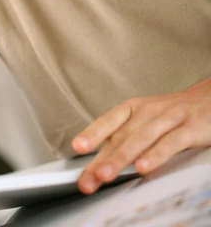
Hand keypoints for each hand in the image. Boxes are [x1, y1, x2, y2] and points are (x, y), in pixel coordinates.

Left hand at [72, 77, 210, 193]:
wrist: (207, 99)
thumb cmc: (173, 114)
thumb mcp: (146, 120)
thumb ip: (126, 139)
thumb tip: (100, 161)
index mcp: (135, 108)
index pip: (110, 120)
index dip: (93, 132)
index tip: (78, 147)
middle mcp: (149, 112)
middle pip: (122, 135)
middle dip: (103, 158)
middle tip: (89, 177)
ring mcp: (169, 118)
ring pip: (142, 138)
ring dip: (122, 157)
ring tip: (106, 174)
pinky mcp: (190, 128)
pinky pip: (171, 142)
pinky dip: (156, 155)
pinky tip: (143, 167)